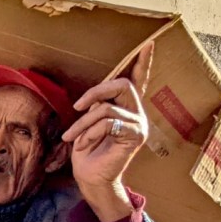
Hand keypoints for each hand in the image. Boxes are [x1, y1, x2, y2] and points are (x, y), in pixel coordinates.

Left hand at [62, 43, 153, 221]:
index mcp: (125, 107)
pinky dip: (89, 133)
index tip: (147, 44)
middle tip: (78, 106)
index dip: (142, 62)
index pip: (137, 80)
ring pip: (106, 108)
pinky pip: (107, 123)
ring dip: (83, 123)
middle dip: (95, 92)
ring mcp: (138, 124)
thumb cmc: (87, 150)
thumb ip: (96, 105)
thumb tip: (93, 96)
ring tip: (73, 137)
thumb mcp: (88, 122)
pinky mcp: (134, 136)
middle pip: (121, 85)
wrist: (90, 177)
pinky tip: (83, 144)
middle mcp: (136, 113)